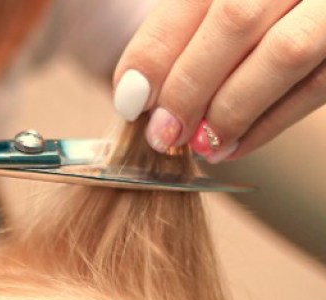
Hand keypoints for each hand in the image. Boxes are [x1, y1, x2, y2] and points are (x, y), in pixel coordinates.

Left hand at [112, 0, 325, 161]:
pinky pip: (317, 85)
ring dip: (231, 110)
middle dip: (189, 86)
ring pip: (285, 52)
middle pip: (236, 18)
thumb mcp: (217, 1)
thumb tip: (138, 94)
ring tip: (198, 144)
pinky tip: (233, 146)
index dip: (157, 50)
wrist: (314, 7)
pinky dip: (270, 123)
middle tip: (162, 132)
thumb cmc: (263, 8)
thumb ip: (186, 27)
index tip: (131, 99)